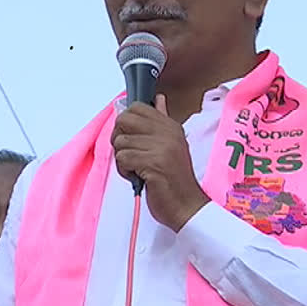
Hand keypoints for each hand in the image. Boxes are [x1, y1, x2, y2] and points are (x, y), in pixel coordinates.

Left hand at [111, 94, 209, 231]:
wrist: (187, 206)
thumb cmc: (175, 180)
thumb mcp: (172, 145)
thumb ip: (162, 121)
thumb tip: (158, 99)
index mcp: (170, 126)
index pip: (137, 108)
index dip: (126, 123)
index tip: (132, 139)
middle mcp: (167, 133)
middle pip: (124, 120)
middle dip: (119, 138)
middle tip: (129, 154)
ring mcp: (161, 147)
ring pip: (120, 142)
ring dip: (123, 159)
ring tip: (137, 170)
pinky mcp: (152, 163)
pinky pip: (122, 158)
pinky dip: (124, 171)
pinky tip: (138, 177)